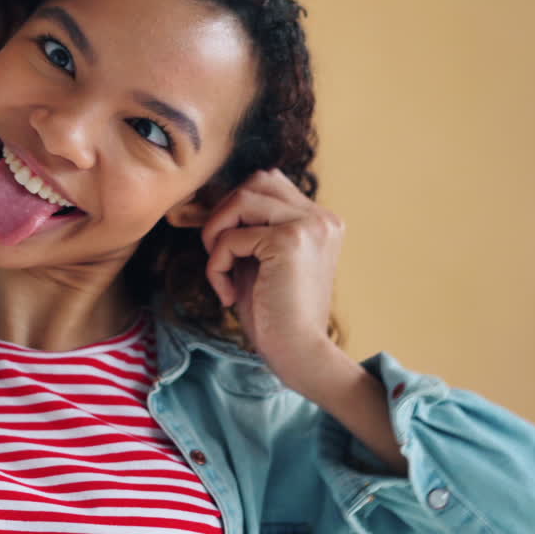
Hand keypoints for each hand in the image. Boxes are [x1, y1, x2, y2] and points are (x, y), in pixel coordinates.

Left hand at [199, 168, 345, 388]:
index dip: (235, 206)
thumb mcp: (260, 260)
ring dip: (216, 234)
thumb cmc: (274, 314)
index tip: (222, 243)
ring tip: (220, 270)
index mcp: (321, 221)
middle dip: (225, 212)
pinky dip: (217, 264)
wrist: (298, 354)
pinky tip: (226, 294)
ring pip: (241, 199)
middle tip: (217, 254)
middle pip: (256, 180)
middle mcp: (322, 217)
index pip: (269, 183)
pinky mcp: (289, 242)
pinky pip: (232, 237)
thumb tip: (213, 201)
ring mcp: (309, 226)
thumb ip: (248, 228)